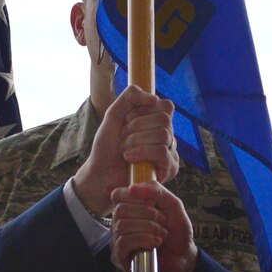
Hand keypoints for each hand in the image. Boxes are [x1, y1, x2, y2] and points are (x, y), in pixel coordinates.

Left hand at [72, 88, 178, 215]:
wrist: (101, 174)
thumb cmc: (108, 147)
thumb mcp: (114, 115)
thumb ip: (130, 97)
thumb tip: (153, 98)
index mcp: (157, 122)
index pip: (166, 106)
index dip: (145, 109)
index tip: (127, 119)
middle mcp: (168, 136)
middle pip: (164, 119)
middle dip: (136, 126)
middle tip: (122, 137)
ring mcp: (171, 153)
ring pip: (163, 135)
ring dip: (136, 140)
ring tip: (123, 150)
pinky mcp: (169, 169)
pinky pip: (162, 152)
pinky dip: (142, 152)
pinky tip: (129, 158)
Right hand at [108, 181, 196, 271]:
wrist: (183, 257)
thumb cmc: (176, 231)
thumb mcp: (172, 205)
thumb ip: (156, 191)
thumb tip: (133, 187)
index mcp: (129, 208)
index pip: (118, 195)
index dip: (135, 197)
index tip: (153, 203)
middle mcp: (119, 222)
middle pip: (121, 210)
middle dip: (147, 214)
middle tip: (162, 221)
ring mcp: (117, 239)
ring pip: (122, 226)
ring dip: (148, 228)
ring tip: (161, 235)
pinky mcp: (119, 256)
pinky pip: (123, 242)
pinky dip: (143, 240)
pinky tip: (154, 244)